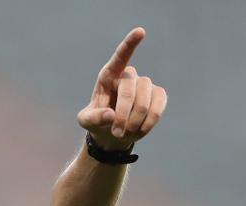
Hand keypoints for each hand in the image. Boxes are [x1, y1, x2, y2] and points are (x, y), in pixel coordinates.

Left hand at [78, 27, 167, 150]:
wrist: (112, 134)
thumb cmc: (96, 122)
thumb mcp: (86, 122)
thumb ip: (94, 117)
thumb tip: (110, 115)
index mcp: (108, 76)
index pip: (119, 57)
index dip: (129, 44)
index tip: (140, 31)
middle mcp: (127, 76)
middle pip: (130, 87)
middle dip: (123, 112)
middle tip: (116, 132)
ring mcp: (144, 85)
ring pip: (146, 95)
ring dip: (136, 117)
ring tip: (126, 133)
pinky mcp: (158, 95)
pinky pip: (159, 102)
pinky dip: (150, 119)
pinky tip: (141, 130)